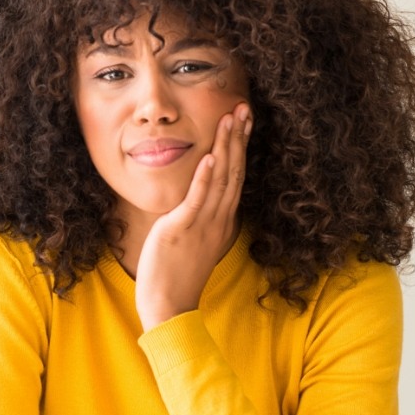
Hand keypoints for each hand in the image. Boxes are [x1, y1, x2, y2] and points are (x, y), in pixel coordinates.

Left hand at [135, 102, 251, 330]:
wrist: (169, 307)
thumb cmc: (177, 276)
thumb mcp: (195, 241)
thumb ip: (199, 218)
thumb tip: (199, 199)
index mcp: (221, 220)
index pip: (235, 176)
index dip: (240, 147)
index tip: (244, 121)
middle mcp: (217, 219)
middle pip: (233, 171)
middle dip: (238, 138)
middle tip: (244, 107)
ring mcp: (202, 224)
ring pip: (219, 180)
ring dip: (226, 147)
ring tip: (230, 119)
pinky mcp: (182, 230)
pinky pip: (197, 200)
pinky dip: (205, 177)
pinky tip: (210, 156)